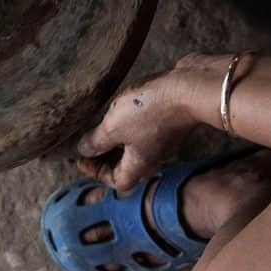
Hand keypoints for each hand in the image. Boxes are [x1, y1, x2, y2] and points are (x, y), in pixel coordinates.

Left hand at [76, 56, 214, 190]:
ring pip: (136, 149)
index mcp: (139, 165)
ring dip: (117, 142)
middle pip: (127, 167)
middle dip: (105, 158)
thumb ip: (96, 141)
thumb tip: (84, 150)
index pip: (116, 182)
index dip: (96, 173)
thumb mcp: (113, 127)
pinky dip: (129, 127)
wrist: (189, 89)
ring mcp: (163, 140)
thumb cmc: (150, 111)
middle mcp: (153, 157)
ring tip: (101, 125)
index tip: (81, 158)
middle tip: (89, 144)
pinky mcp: (168, 122)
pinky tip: (122, 110)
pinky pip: (144, 131)